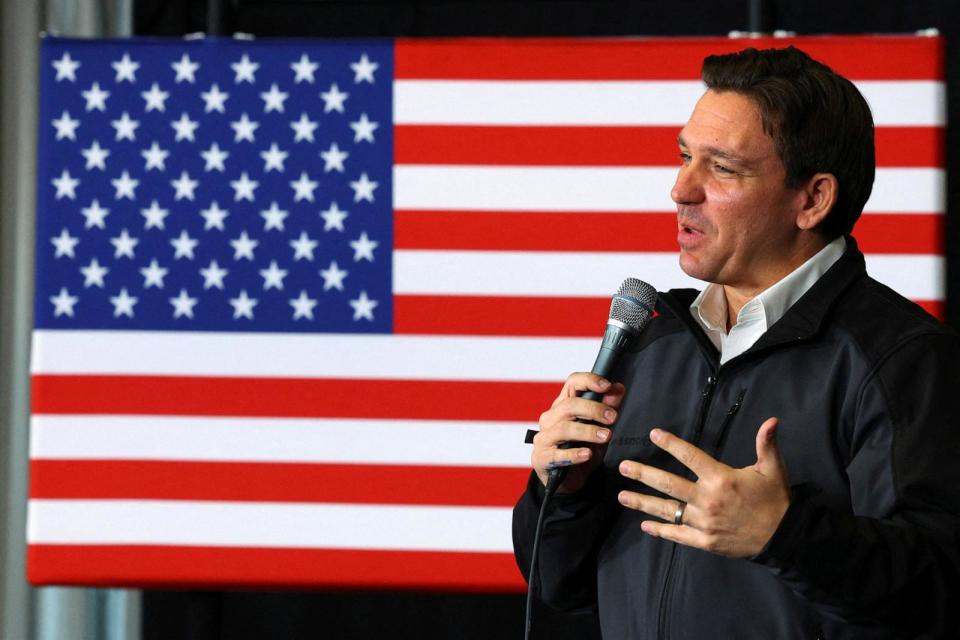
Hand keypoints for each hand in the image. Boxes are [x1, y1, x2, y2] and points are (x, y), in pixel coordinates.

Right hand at [531, 372, 624, 491]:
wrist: (569, 481)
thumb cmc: (582, 450)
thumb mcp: (600, 429)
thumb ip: (608, 409)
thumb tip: (618, 388)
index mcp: (564, 406)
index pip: (572, 384)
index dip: (588, 381)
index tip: (607, 386)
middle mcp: (551, 418)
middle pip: (569, 405)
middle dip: (593, 409)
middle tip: (612, 417)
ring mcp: (544, 438)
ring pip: (564, 428)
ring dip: (587, 431)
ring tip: (606, 436)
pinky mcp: (541, 458)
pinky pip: (557, 454)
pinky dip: (574, 454)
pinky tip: (587, 454)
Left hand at [617, 417, 789, 557]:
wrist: (784, 537)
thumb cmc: (776, 500)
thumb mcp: (773, 469)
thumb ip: (767, 444)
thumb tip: (772, 419)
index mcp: (721, 479)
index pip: (690, 457)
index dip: (670, 444)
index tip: (653, 434)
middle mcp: (707, 500)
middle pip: (668, 484)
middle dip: (643, 474)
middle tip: (622, 467)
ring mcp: (703, 522)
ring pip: (666, 510)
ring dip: (642, 502)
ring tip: (622, 495)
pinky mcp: (703, 541)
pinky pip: (677, 534)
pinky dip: (659, 530)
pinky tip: (643, 525)